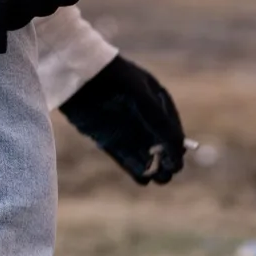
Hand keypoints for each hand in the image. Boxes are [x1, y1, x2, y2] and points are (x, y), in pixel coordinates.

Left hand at [58, 55, 186, 184]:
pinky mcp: (109, 140)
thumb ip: (159, 120)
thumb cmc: (112, 79)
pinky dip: (136, 170)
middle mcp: (144, 117)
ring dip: (154, 168)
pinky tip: (143, 179)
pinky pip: (127, 160)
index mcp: (156, 100)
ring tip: (158, 177)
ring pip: (146, 155)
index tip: (177, 160)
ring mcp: (127, 129)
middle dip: (167, 160)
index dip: (176, 144)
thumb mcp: (141, 95)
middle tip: (169, 171)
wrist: (77, 76)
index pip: (172, 127)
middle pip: (161, 144)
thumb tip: (177, 147)